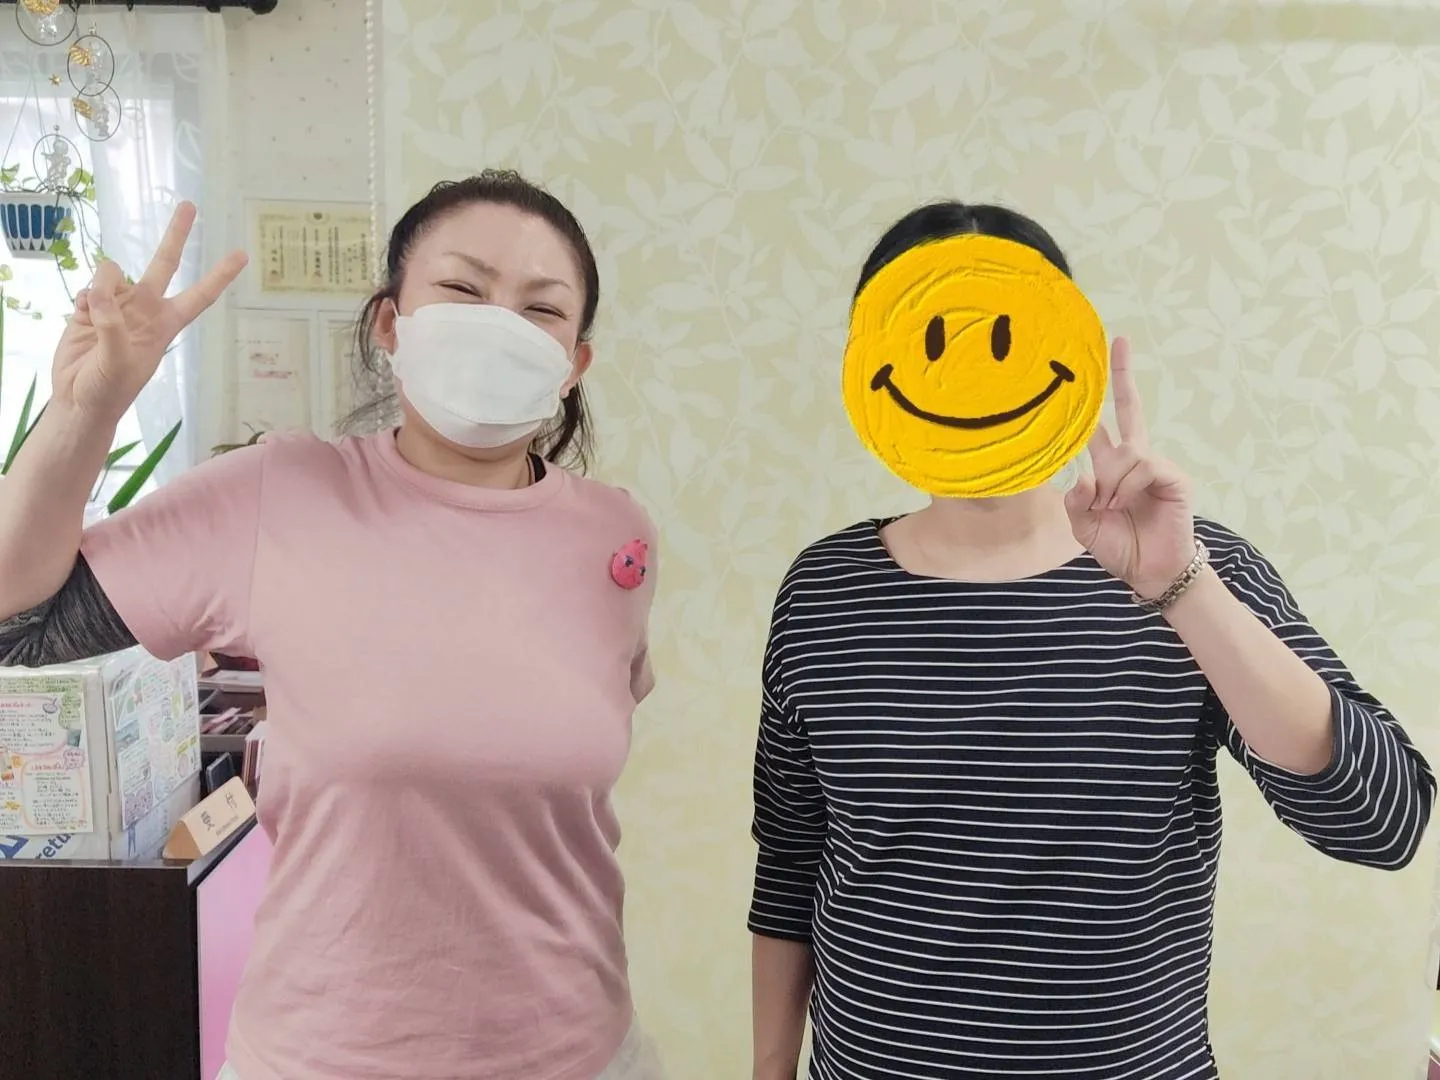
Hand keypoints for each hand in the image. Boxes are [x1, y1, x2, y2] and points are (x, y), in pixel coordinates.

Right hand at [52, 202, 246, 424]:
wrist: (78, 399)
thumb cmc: (109, 389)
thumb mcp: (118, 364)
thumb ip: (112, 327)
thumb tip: (102, 295)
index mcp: (165, 324)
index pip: (200, 296)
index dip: (220, 275)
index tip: (241, 254)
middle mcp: (145, 308)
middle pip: (164, 263)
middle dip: (176, 235)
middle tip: (189, 205)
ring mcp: (117, 304)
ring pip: (112, 272)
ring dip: (101, 287)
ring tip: (94, 316)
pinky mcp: (90, 305)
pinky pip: (87, 288)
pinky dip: (83, 300)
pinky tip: (81, 319)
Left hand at [1064, 337, 1194, 597]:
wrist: (1150, 572)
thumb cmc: (1119, 547)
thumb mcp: (1083, 526)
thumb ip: (1075, 500)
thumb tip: (1083, 474)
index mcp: (1109, 468)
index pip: (1098, 427)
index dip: (1088, 404)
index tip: (1079, 371)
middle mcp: (1133, 459)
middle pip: (1129, 408)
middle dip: (1123, 374)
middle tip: (1119, 341)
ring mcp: (1155, 466)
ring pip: (1126, 453)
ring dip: (1111, 483)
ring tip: (1110, 508)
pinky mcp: (1174, 476)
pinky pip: (1143, 465)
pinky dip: (1127, 485)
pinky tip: (1124, 502)